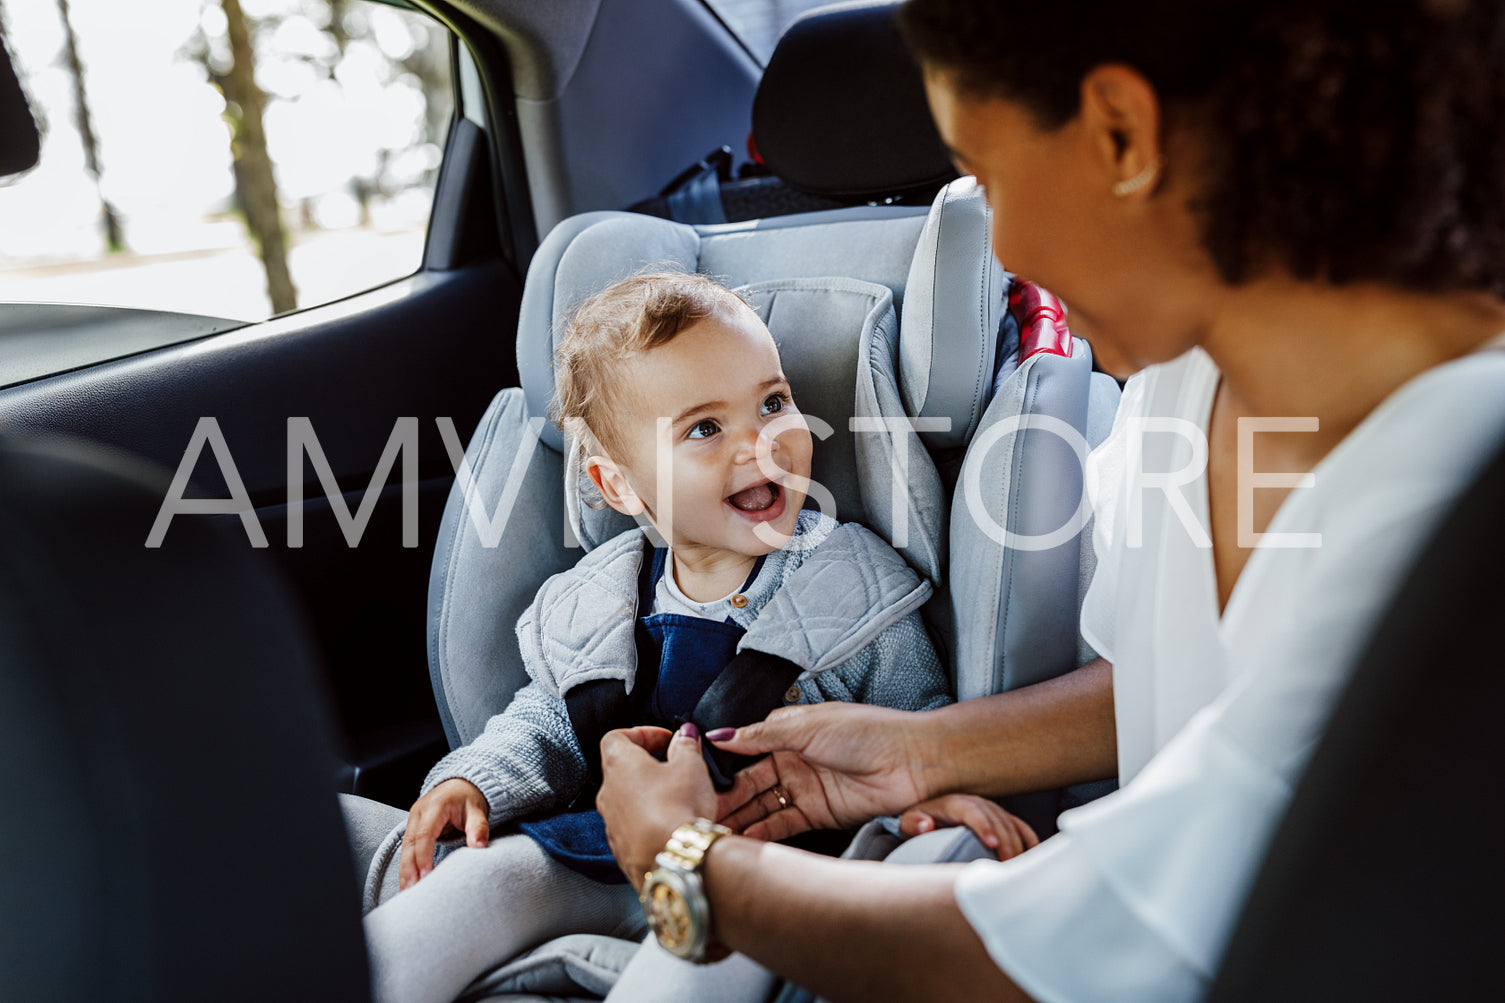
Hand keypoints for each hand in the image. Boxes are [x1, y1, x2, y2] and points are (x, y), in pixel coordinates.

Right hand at [398, 777, 489, 890]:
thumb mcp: (478, 809)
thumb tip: (479, 847)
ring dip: (405, 870)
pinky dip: (407, 865)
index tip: (427, 875)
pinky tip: (408, 881)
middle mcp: (419, 812)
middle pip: (409, 844)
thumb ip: (478, 827)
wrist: (460, 784)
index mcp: (435, 806)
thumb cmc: (469, 798)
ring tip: (406, 891)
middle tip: (411, 890)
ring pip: (405, 848)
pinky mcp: (412, 827)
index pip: (424, 834)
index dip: (424, 856)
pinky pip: (407, 848)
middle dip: (409, 868)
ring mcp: (413, 819)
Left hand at [598, 724, 716, 891]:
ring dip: (647, 796)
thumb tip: (685, 735)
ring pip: (626, 801)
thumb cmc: (678, 810)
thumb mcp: (691, 766)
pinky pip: (632, 828)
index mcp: (620, 765)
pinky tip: (671, 826)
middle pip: (621, 770)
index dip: (641, 733)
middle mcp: (608, 794)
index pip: (616, 737)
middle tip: (674, 768)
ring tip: (677, 799)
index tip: (665, 740)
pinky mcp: (622, 850)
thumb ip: (686, 745)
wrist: (674, 861)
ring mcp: (612, 825)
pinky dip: (648, 822)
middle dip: (648, 765)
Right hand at [710, 703, 933, 840]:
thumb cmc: (869, 732)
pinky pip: (784, 825)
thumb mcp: (808, 725)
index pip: (745, 750)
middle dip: (725, 799)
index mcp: (789, 732)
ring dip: (740, 819)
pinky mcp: (820, 813)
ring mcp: (806, 787)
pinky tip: (744, 841)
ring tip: (714, 833)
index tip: (695, 781)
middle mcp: (794, 759)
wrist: (916, 761)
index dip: (721, 767)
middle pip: (750, 782)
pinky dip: (764, 833)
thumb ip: (762, 734)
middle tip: (698, 815)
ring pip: (763, 806)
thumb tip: (720, 735)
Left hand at [898, 794, 1038, 860]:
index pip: (973, 812)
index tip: (993, 845)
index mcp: (954, 803)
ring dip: (1018, 846)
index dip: (984, 827)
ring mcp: (990, 810)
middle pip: (997, 821)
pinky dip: (1029, 841)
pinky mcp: (1000, 819)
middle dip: (1006, 844)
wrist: (928, 814)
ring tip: (1018, 870)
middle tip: (1008, 869)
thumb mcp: (908, 822)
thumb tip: (925, 824)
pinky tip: (1033, 858)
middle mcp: (975, 803)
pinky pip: (1020, 827)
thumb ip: (913, 823)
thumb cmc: (919, 823)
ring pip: (1011, 825)